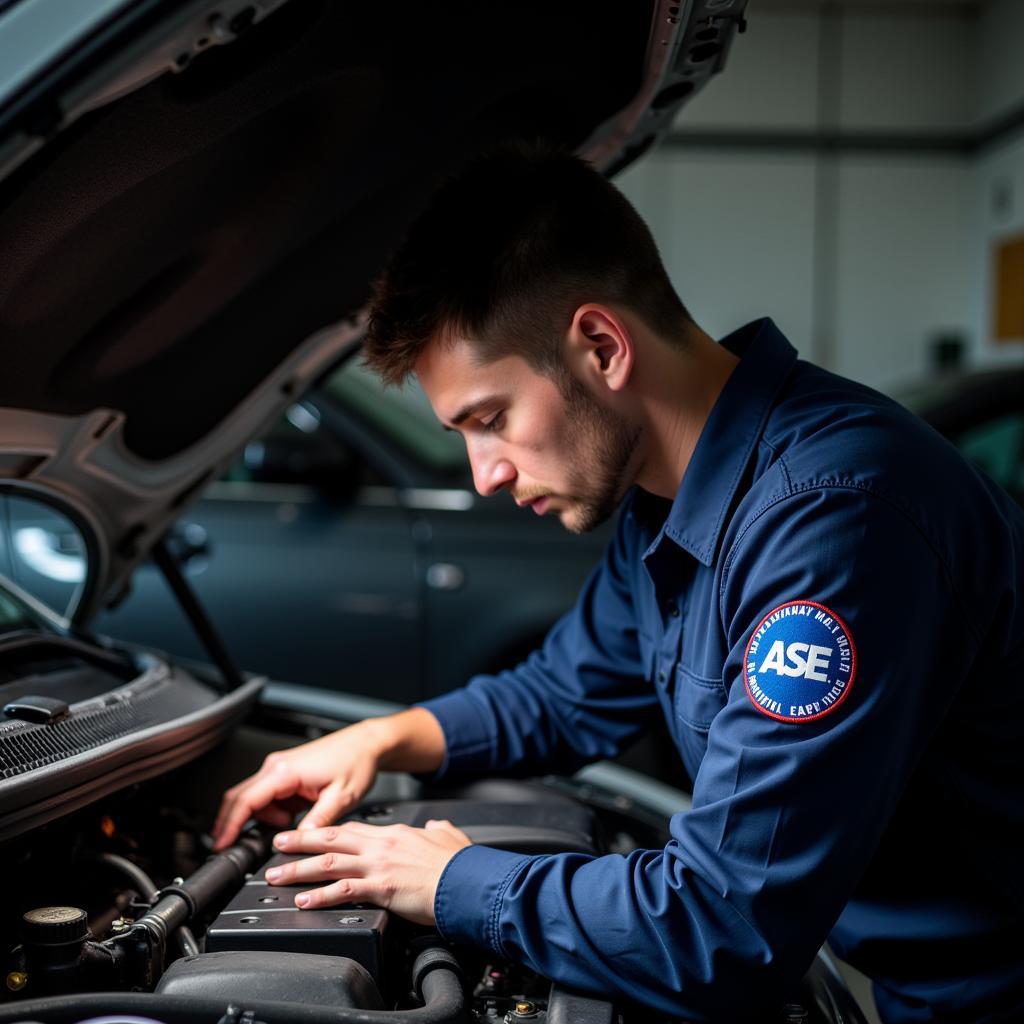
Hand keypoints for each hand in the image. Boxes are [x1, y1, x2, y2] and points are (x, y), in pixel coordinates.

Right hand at [212, 722, 382, 849]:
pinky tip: (292, 814)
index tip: (221, 844)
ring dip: (264, 817)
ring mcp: (279, 768)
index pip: (246, 800)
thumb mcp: (341, 797)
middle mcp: (276, 766)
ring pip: (253, 799)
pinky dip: (273, 810)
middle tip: (235, 846)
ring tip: (292, 822)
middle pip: (240, 798)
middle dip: (234, 823)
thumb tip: (299, 842)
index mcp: (285, 771)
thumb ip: (317, 822)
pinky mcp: (285, 772)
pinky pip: (267, 796)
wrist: (367, 743)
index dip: (229, 825)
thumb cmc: (356, 762)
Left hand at [265, 819, 471, 923]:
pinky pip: (343, 890)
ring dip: (299, 869)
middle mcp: (382, 846)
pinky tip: (305, 901)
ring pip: (329, 863)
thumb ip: (437, 829)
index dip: (328, 832)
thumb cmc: (461, 863)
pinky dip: (321, 896)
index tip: (310, 835)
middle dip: (301, 841)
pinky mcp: (381, 888)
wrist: (468, 880)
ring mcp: (379, 866)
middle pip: (332, 838)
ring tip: (277, 876)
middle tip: (278, 844)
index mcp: (395, 834)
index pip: (354, 829)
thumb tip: (435, 827)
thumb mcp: (449, 835)